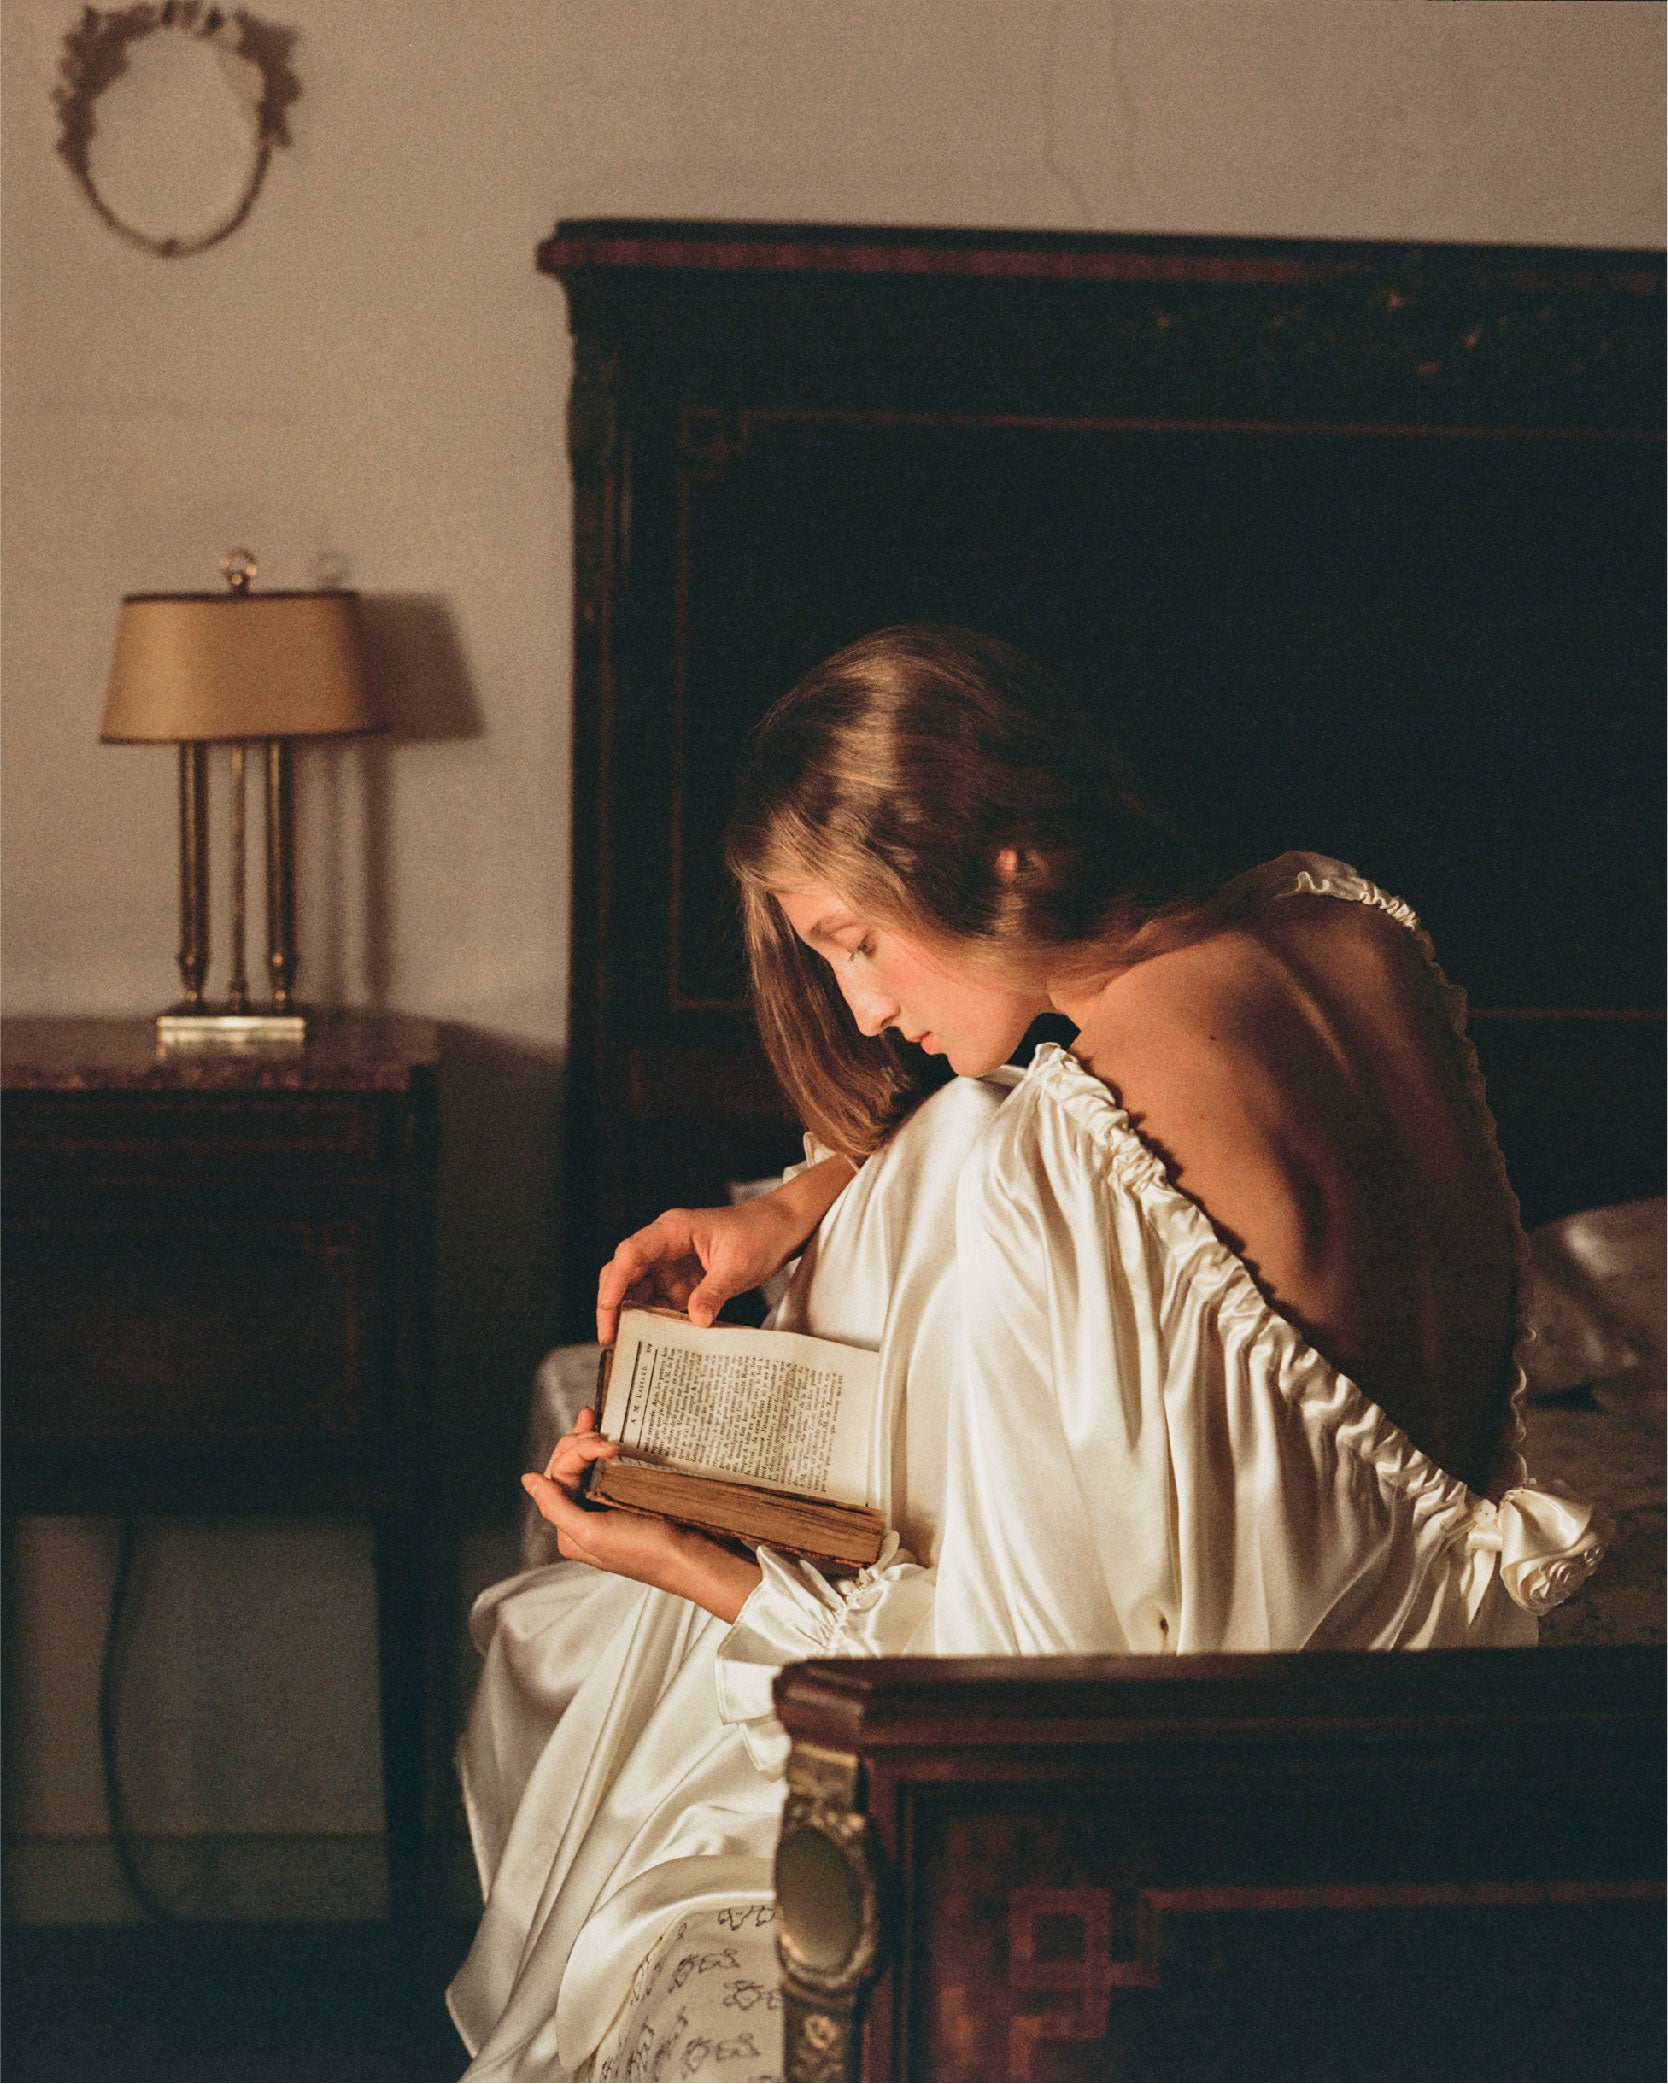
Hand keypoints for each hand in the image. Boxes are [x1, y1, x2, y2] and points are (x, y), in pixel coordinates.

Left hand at [521, 1408, 761, 1622]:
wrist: (695, 1556)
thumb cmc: (647, 1551)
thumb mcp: (593, 1533)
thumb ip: (557, 1507)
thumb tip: (529, 1481)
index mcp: (570, 1529)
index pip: (559, 1476)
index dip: (577, 1452)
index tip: (606, 1442)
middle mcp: (584, 1517)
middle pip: (570, 1467)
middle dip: (580, 1442)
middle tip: (601, 1425)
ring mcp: (608, 1507)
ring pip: (588, 1464)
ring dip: (591, 1440)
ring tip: (599, 1418)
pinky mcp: (631, 1499)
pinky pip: (610, 1468)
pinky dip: (609, 1449)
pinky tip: (614, 1435)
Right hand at [595, 1155, 852, 1344]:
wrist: (785, 1226)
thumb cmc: (762, 1233)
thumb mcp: (738, 1266)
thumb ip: (713, 1293)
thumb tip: (694, 1322)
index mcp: (672, 1230)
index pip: (630, 1255)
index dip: (613, 1286)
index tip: (608, 1316)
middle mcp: (665, 1243)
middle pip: (625, 1272)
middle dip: (614, 1305)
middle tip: (613, 1340)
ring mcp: (673, 1260)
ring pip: (640, 1289)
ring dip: (636, 1315)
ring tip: (634, 1347)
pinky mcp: (684, 1276)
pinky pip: (662, 1298)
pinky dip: (659, 1318)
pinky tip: (661, 1340)